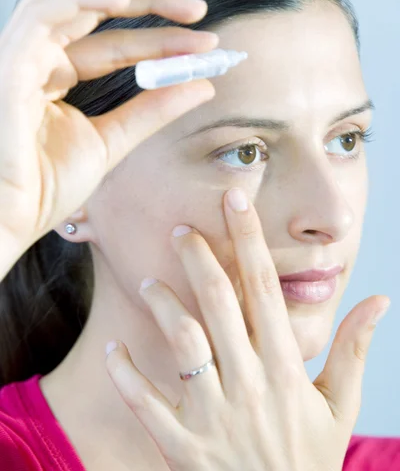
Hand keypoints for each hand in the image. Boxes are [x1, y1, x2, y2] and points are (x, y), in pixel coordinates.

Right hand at [0, 0, 217, 275]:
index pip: (115, 43)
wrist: (12, 218)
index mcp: (56, 72)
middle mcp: (38, 55)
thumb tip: (203, 86)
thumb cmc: (47, 185)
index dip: (162, 40)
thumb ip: (153, 111)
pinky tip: (122, 0)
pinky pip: (43, 13)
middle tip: (196, 8)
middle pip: (92, 6)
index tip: (207, 46)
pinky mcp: (9, 61)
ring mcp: (20, 53)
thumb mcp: (112, 141)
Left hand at [105, 187, 389, 470]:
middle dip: (199, 259)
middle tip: (181, 230)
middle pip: (219, 305)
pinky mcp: (182, 446)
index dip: (250, 239)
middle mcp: (249, 385)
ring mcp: (213, 416)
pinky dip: (126, 375)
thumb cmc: (311, 459)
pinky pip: (146, 404)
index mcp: (286, 370)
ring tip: (148, 283)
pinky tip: (112, 349)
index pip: (265, 289)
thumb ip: (354, 349)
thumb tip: (379, 299)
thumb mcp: (341, 406)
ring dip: (163, 306)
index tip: (236, 202)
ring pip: (183, 344)